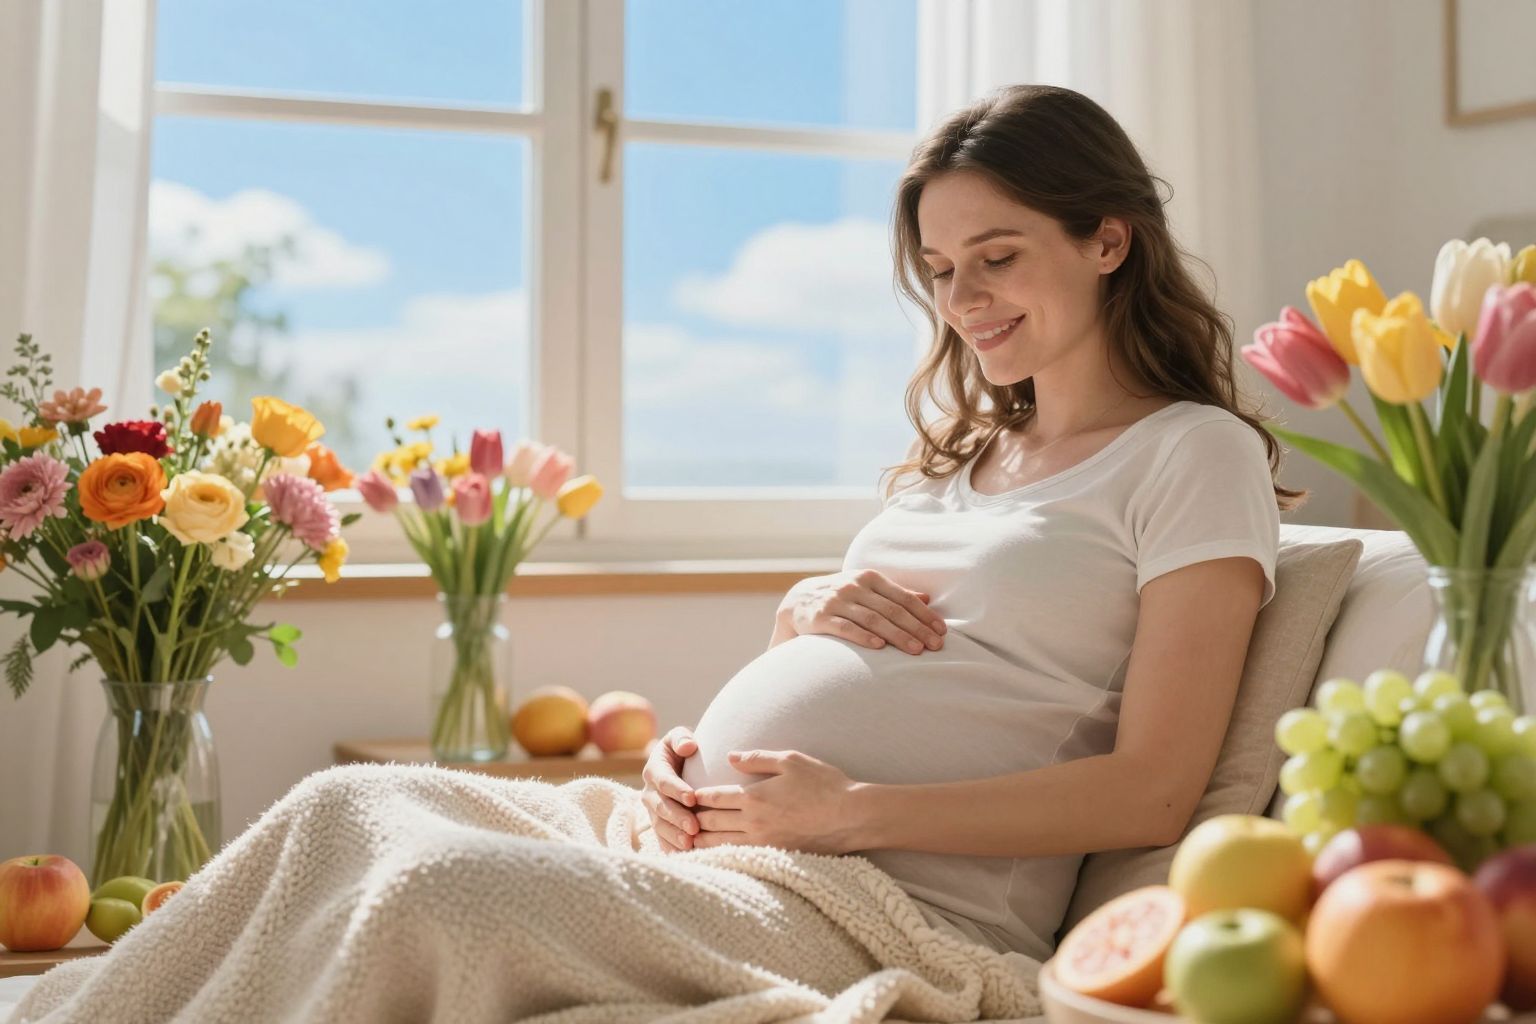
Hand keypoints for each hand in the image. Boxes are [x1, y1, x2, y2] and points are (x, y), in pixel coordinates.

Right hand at [640, 725, 701, 853]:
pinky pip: (661, 838)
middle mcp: (649, 792)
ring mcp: (652, 811)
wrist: (682, 764)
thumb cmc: (684, 748)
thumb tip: (688, 746)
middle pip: (660, 807)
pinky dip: (671, 847)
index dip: (677, 790)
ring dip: (673, 835)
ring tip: (689, 844)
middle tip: (694, 827)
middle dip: (676, 817)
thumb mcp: (680, 737)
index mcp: (654, 770)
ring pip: (659, 825)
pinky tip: (684, 855)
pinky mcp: (658, 824)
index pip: (663, 781)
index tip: (692, 798)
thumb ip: (682, 738)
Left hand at [689, 749, 862, 855]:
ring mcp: (762, 842)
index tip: (682, 794)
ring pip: (719, 844)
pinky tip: (713, 854)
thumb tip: (730, 756)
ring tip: (685, 839)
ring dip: (699, 841)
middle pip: (709, 823)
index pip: (712, 798)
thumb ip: (757, 758)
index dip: (694, 796)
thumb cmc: (824, 784)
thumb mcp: (791, 760)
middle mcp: (753, 823)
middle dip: (690, 819)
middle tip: (675, 818)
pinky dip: (719, 855)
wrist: (851, 816)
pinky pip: (737, 857)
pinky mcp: (773, 855)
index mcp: (754, 797)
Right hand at [778, 569, 945, 655]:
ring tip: (916, 650)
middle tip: (935, 645)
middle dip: (916, 628)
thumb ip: (894, 594)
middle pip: (892, 610)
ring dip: (897, 635)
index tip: (941, 631)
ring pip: (873, 619)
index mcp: (869, 578)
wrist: (797, 601)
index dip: (924, 614)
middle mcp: (853, 586)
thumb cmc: (841, 598)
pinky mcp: (820, 617)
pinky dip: (863, 637)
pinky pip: (845, 628)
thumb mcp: (866, 589)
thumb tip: (927, 598)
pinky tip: (879, 647)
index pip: (903, 597)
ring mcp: (836, 601)